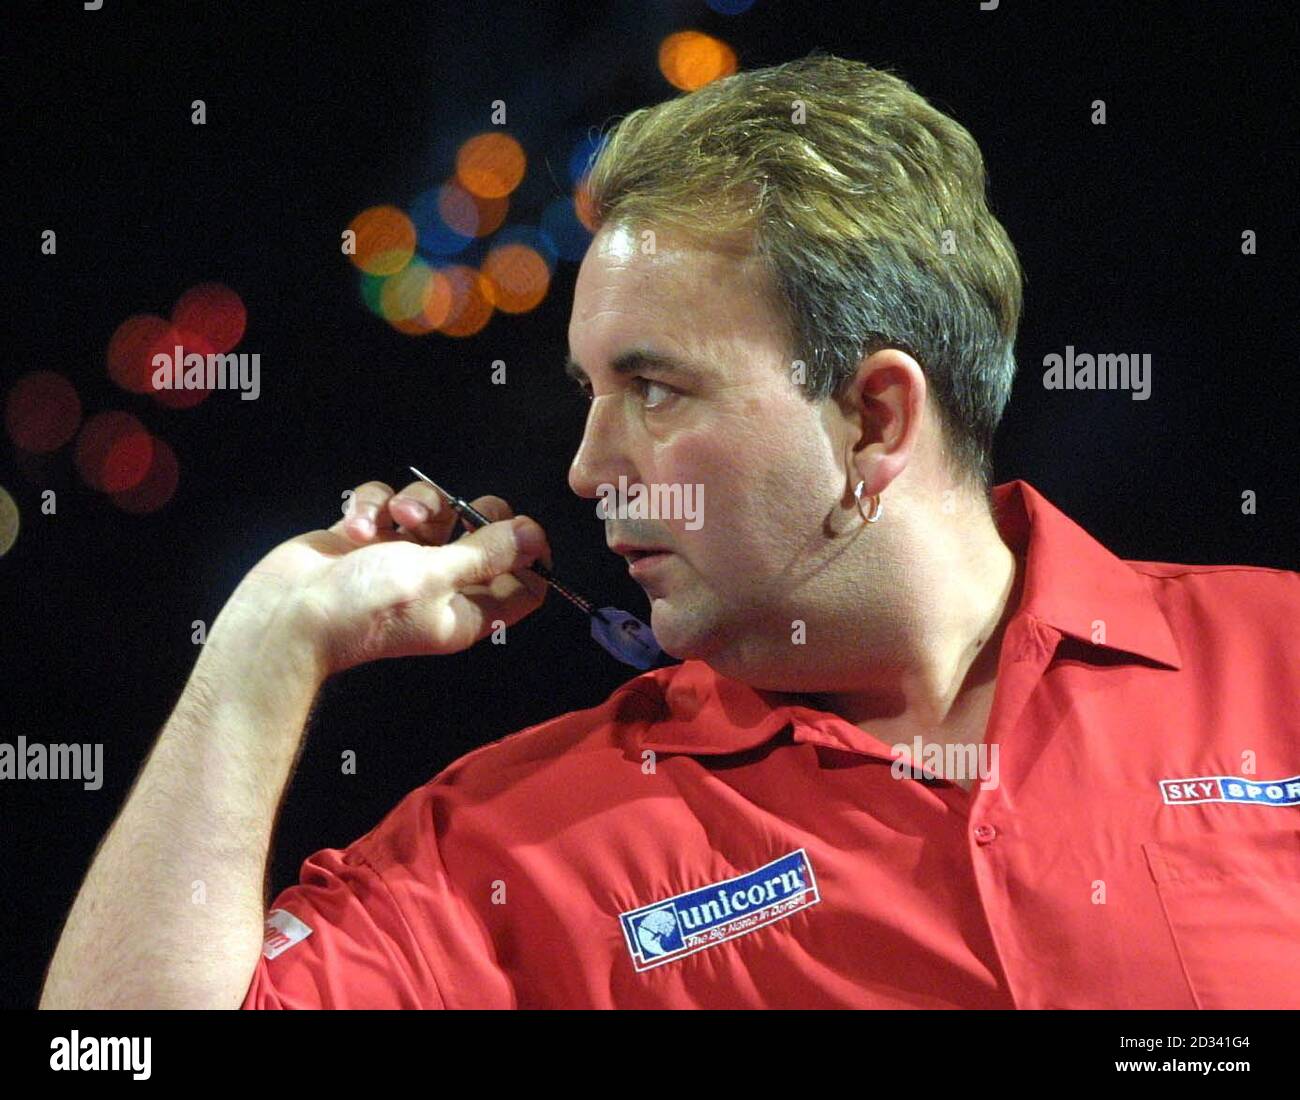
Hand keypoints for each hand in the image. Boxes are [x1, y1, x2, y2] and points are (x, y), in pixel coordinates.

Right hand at [228, 478, 552, 676]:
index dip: (532, 557)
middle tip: (459, 515)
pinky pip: (386, 505)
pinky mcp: (368, 541)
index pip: (524, 587)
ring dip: (416, 504)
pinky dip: (373, 507)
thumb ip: (487, 554)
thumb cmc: (362, 609)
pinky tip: (357, 526)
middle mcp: (440, 587)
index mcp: (468, 611)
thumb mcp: (435, 577)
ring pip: (433, 511)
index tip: (524, 530)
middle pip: (483, 538)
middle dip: (473, 515)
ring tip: (394, 520)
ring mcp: (402, 561)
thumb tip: (533, 537)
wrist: (287, 616)